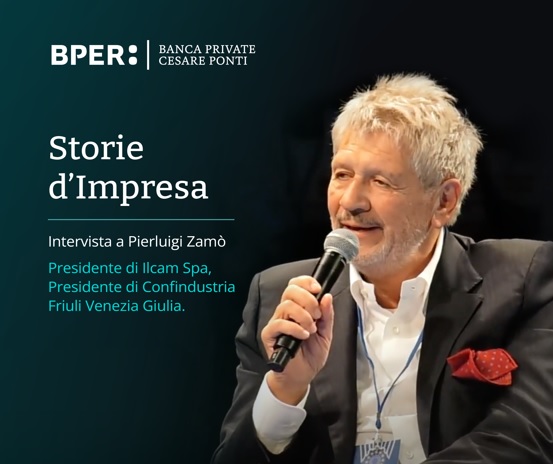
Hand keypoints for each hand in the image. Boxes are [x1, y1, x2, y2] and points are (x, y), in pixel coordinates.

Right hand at [261, 276, 333, 404]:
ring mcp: (277, 322)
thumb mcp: (326, 333)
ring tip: (310, 329)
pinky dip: (294, 328)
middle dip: (308, 299)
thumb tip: (327, 297)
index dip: (306, 282)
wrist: (301, 376)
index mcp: (298, 308)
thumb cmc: (311, 355)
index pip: (296, 285)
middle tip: (316, 315)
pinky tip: (303, 336)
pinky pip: (279, 324)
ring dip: (303, 316)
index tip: (317, 289)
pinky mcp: (270, 335)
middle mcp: (285, 312)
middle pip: (290, 290)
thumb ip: (327, 315)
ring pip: (286, 306)